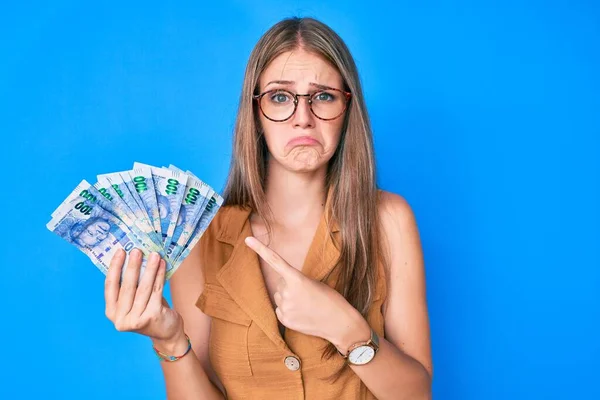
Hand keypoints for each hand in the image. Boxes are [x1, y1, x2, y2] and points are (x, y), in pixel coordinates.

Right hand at [104, 248, 182, 344]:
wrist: (166, 332)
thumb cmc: (149, 311)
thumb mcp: (135, 300)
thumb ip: (131, 285)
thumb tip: (134, 257)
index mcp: (112, 312)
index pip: (110, 286)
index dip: (114, 267)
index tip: (120, 251)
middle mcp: (121, 319)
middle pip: (127, 286)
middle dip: (132, 266)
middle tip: (137, 250)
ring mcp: (136, 320)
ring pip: (143, 288)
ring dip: (149, 269)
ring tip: (154, 255)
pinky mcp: (152, 317)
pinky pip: (156, 291)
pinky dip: (159, 276)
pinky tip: (162, 265)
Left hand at [244, 236, 367, 346]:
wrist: (338, 322)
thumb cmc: (330, 299)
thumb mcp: (314, 283)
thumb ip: (295, 282)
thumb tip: (282, 287)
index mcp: (297, 279)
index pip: (275, 261)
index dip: (260, 249)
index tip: (247, 240)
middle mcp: (287, 293)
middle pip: (280, 283)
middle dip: (290, 286)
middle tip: (307, 294)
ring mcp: (284, 308)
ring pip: (279, 296)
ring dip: (289, 298)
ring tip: (306, 305)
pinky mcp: (284, 320)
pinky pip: (280, 309)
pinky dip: (288, 310)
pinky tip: (302, 314)